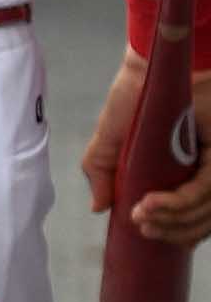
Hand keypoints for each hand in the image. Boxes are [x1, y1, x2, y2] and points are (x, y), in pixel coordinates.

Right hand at [80, 48, 210, 243]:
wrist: (152, 69)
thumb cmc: (136, 97)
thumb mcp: (110, 139)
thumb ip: (102, 172)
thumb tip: (100, 208)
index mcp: (184, 171)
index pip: (192, 214)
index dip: (173, 232)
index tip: (143, 232)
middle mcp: (203, 170)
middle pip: (201, 219)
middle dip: (171, 233)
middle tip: (141, 228)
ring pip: (205, 211)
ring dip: (172, 222)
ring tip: (141, 217)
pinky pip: (204, 192)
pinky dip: (178, 204)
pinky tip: (150, 205)